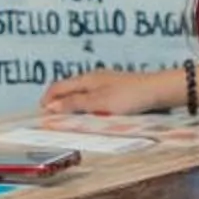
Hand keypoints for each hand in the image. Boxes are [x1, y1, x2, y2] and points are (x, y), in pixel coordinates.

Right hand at [41, 67, 176, 115]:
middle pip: (68, 89)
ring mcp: (104, 83)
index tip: (41, 115)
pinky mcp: (115, 89)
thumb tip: (51, 107)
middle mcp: (93, 78)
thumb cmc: (129, 96)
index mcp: (86, 79)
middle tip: (52, 119)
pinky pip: (92, 97)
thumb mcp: (99, 103)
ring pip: (80, 93)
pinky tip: (90, 114)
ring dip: (71, 105)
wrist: (158, 91)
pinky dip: (84, 105)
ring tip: (68, 119)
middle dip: (58, 102)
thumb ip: (75, 105)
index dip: (47, 100)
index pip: (58, 87)